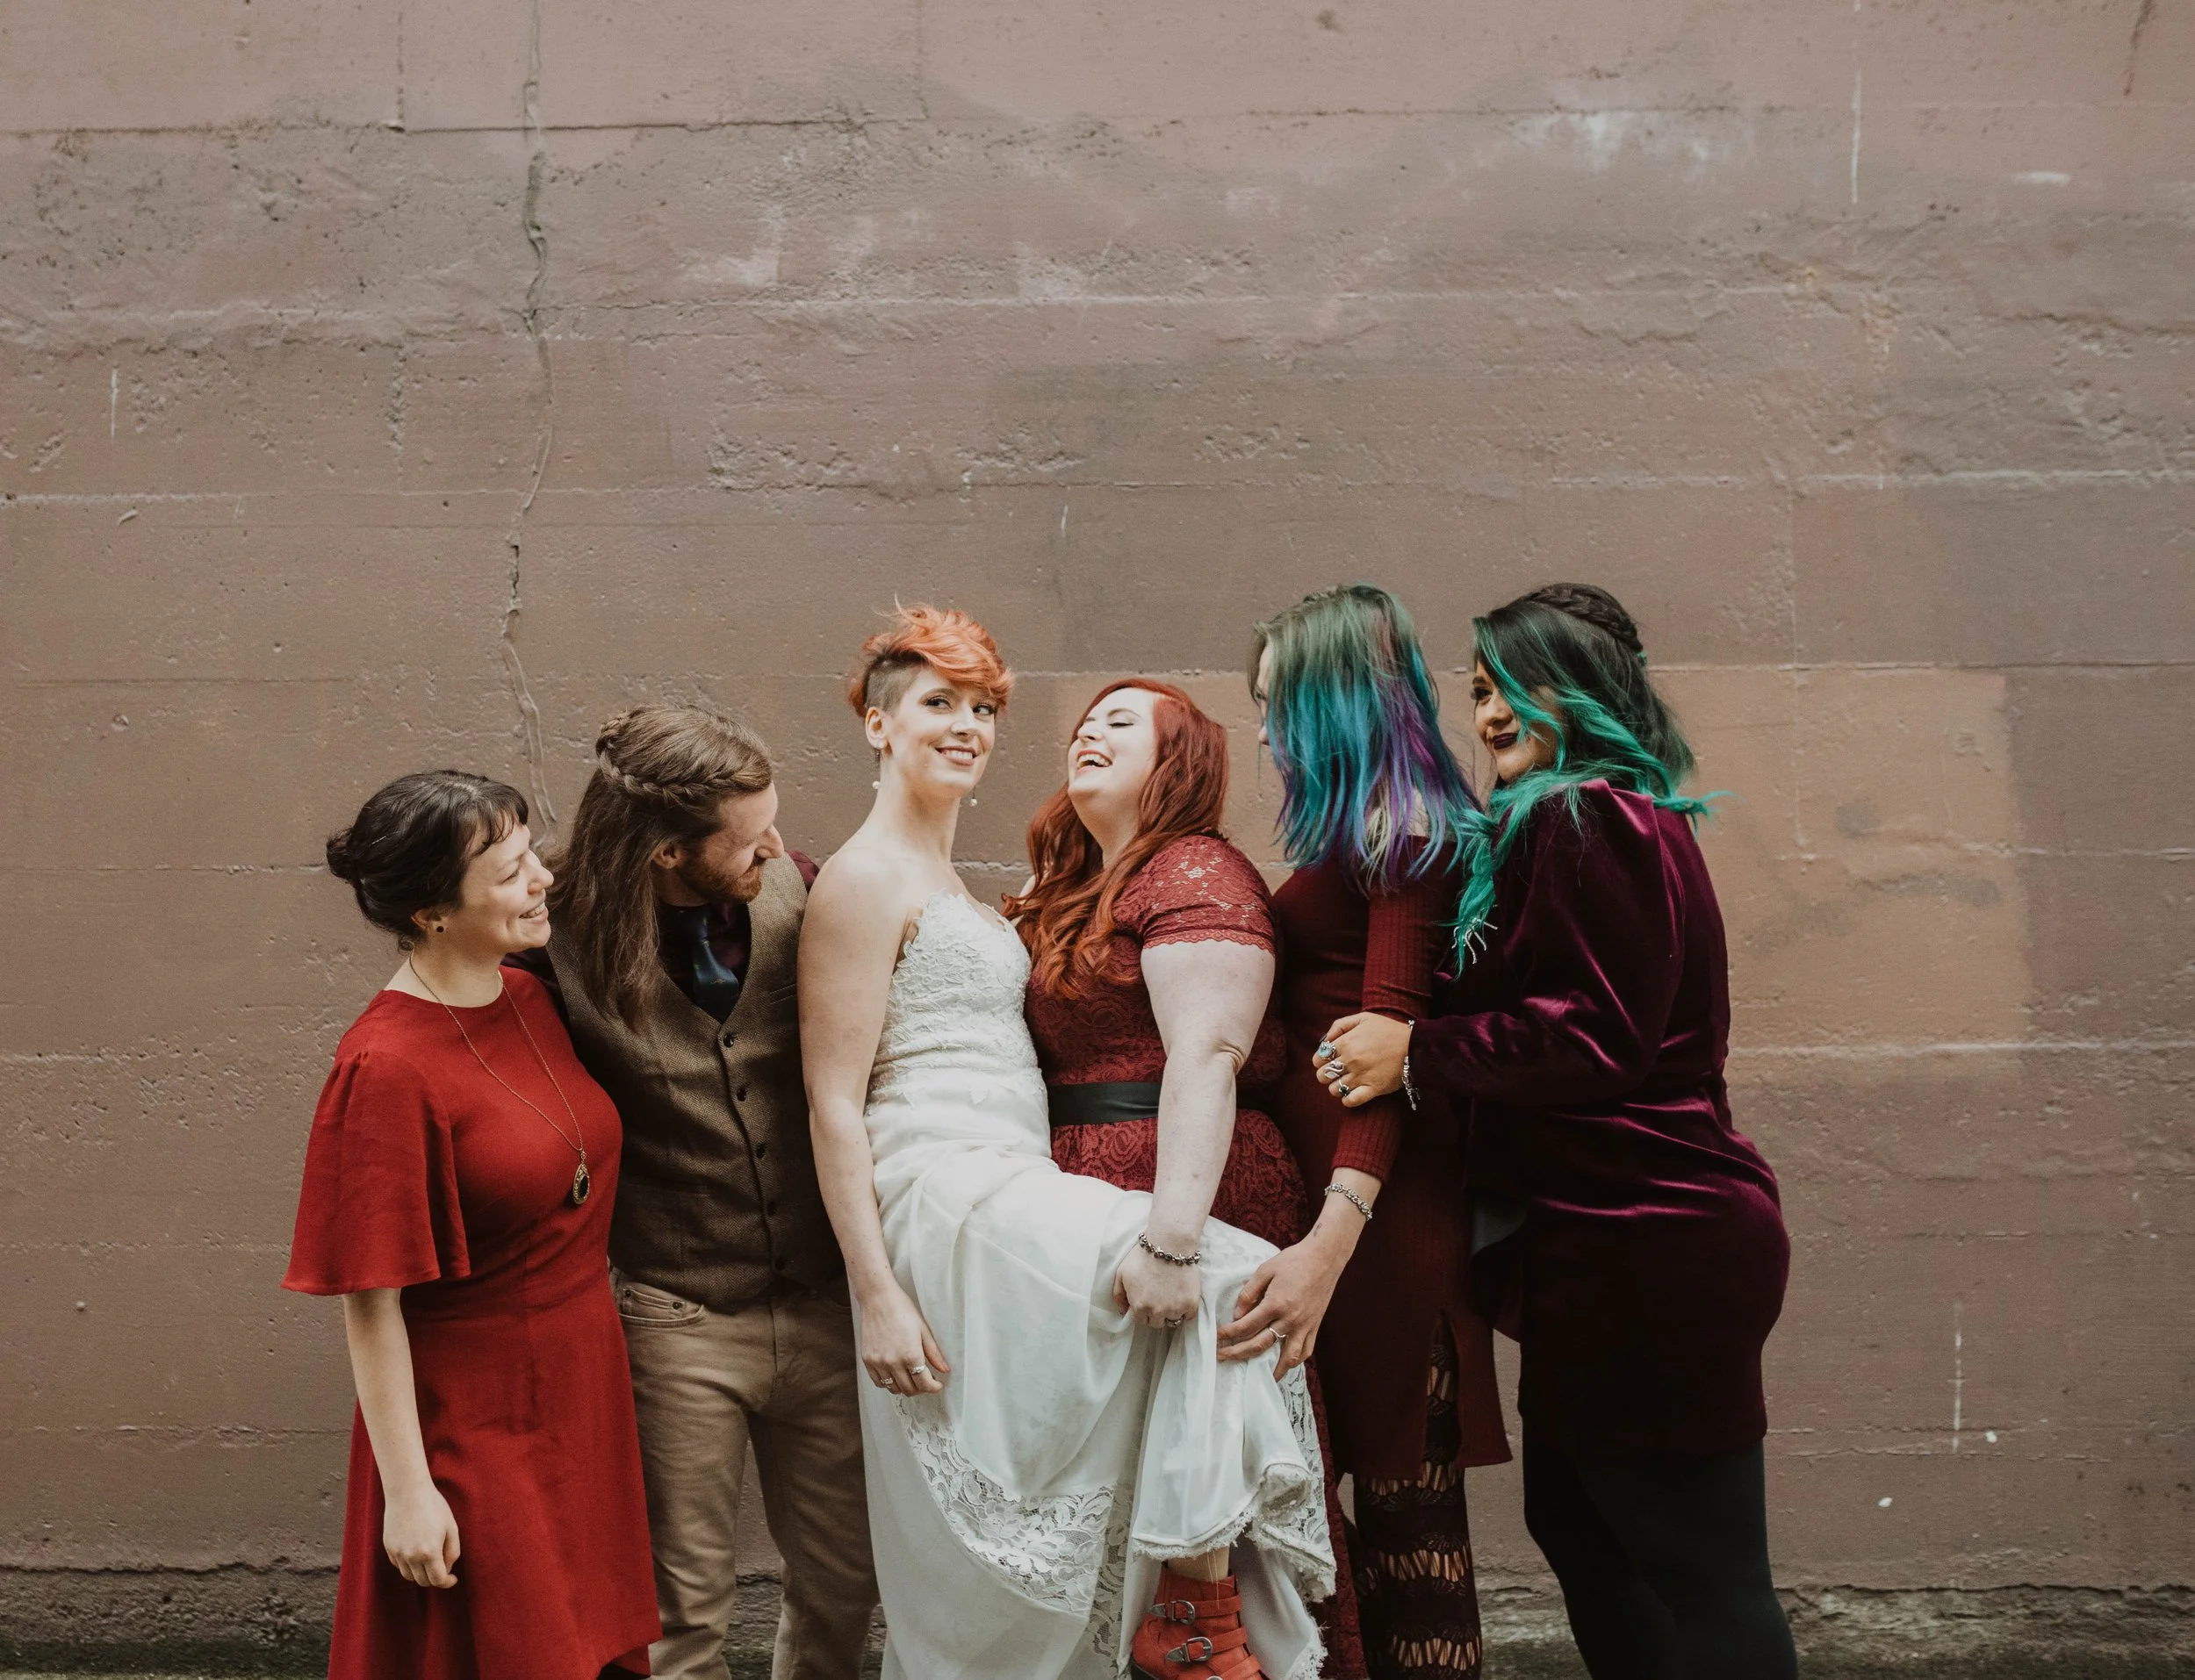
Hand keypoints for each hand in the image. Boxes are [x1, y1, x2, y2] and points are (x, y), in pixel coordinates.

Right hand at [383, 1480, 460, 1588]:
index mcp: (430, 1552)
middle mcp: (411, 1557)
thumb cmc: (433, 1506)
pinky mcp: (388, 1547)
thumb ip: (453, 1551)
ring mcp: (397, 1553)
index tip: (453, 1578)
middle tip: (443, 1568)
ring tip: (429, 1560)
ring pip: (409, 1576)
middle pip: (423, 1581)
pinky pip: (399, 1565)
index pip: (438, 1580)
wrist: (407, 1491)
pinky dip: (408, 1565)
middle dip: (435, 1578)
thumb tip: (448, 1568)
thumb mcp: (451, 1527)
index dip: (447, 1582)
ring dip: (420, 1573)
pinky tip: (416, 1553)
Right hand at [858, 1278, 950, 1395]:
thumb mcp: (923, 1330)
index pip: (924, 1384)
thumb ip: (934, 1353)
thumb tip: (944, 1370)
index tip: (937, 1385)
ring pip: (894, 1389)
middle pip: (909, 1389)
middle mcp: (893, 1362)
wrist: (878, 1298)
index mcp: (910, 1354)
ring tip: (911, 1378)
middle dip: (921, 1388)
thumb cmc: (901, 1309)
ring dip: (905, 1387)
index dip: (934, 1387)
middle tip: (926, 1381)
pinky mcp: (867, 1360)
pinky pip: (878, 1382)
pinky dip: (888, 1383)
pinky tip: (895, 1375)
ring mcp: (878, 1362)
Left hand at [1114, 1240, 1202, 1329]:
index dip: (1143, 1310)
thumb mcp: (1122, 1273)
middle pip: (1157, 1323)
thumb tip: (1123, 1311)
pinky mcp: (1191, 1303)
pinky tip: (1182, 1296)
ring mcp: (1175, 1308)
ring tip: (1171, 1295)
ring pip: (1173, 1320)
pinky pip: (1188, 1316)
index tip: (1148, 1300)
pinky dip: (1186, 1309)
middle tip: (1159, 1297)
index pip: (1141, 1320)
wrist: (1169, 1244)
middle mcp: (1158, 1312)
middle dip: (1156, 1312)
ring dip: (1171, 1311)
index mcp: (1140, 1307)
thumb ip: (1118, 1295)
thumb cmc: (1143, 1256)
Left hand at [1216, 1233, 1347, 1377]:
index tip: (1217, 1337)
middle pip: (1260, 1345)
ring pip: (1286, 1357)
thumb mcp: (1265, 1270)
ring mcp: (1304, 1326)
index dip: (1229, 1334)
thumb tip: (1237, 1314)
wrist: (1324, 1258)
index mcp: (1275, 1304)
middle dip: (1238, 1353)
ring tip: (1258, 1376)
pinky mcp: (1315, 1327)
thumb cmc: (1294, 1261)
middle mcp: (1290, 1319)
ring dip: (1270, 1369)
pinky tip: (1285, 1364)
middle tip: (1222, 1357)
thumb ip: (1249, 1293)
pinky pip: (1305, 1351)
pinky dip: (1294, 1361)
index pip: (1246, 1326)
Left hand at [1316, 1012, 1411, 1106]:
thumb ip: (1340, 1025)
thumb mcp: (1363, 1018)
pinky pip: (1350, 1101)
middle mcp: (1350, 1061)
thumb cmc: (1389, 1030)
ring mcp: (1361, 1076)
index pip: (1319, 1058)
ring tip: (1346, 1081)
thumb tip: (1325, 1040)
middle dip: (1326, 1074)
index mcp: (1346, 1043)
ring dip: (1337, 1087)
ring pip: (1334, 1090)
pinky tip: (1352, 1093)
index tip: (1328, 1060)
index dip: (1320, 1060)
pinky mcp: (1373, 1089)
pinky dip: (1347, 1099)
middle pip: (1322, 1075)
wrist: (1415, 1045)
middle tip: (1336, 1071)